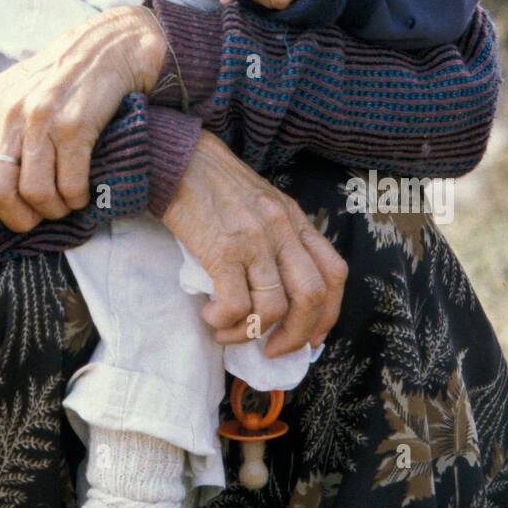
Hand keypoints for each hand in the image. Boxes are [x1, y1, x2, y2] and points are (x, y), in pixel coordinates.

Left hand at [0, 5, 166, 240]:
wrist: (106, 48)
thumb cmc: (53, 75)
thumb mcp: (8, 88)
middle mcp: (8, 114)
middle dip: (15, 218)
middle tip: (31, 220)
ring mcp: (41, 120)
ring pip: (34, 193)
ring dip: (51, 210)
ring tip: (61, 205)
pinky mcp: (75, 126)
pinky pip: (69, 185)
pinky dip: (76, 199)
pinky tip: (81, 193)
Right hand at [161, 131, 346, 354]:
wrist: (175, 157)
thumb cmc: (210, 181)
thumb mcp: (259, 202)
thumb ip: (274, 236)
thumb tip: (274, 290)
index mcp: (293, 217)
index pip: (333, 272)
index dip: (328, 314)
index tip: (311, 337)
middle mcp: (281, 228)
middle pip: (311, 297)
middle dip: (295, 337)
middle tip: (271, 350)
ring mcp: (254, 238)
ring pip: (274, 307)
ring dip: (251, 333)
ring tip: (227, 330)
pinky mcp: (222, 248)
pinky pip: (237, 304)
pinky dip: (225, 321)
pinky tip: (210, 315)